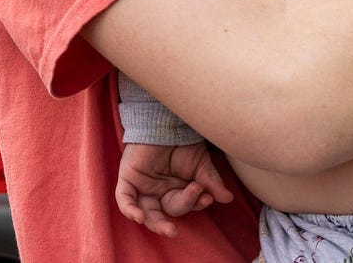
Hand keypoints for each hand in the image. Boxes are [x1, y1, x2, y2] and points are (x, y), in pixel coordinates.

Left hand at [114, 141, 233, 237]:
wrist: (166, 120)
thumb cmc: (184, 141)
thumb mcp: (201, 164)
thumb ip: (211, 181)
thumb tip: (227, 198)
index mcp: (176, 191)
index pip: (184, 204)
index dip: (194, 203)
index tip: (206, 195)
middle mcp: (159, 192)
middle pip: (163, 213)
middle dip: (167, 225)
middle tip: (174, 231)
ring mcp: (143, 186)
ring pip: (145, 212)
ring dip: (154, 223)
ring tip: (167, 230)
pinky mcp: (129, 178)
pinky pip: (124, 198)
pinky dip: (129, 209)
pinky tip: (139, 217)